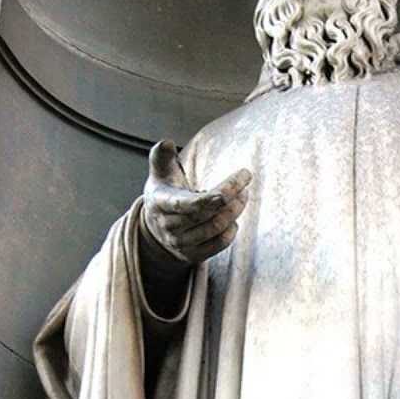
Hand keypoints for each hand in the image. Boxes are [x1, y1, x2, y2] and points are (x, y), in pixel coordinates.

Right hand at [139, 140, 251, 274]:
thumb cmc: (165, 194)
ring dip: (236, 210)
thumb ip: (161, 156)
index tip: (242, 177)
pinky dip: (232, 229)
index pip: (190, 202)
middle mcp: (168, 226)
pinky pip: (220, 244)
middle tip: (244, 183)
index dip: (219, 193)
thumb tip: (166, 143)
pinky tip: (233, 217)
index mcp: (160, 203)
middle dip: (232, 196)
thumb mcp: (160, 174)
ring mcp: (180, 244)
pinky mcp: (191, 255)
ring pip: (217, 228)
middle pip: (209, 213)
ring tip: (242, 196)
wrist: (155, 227)